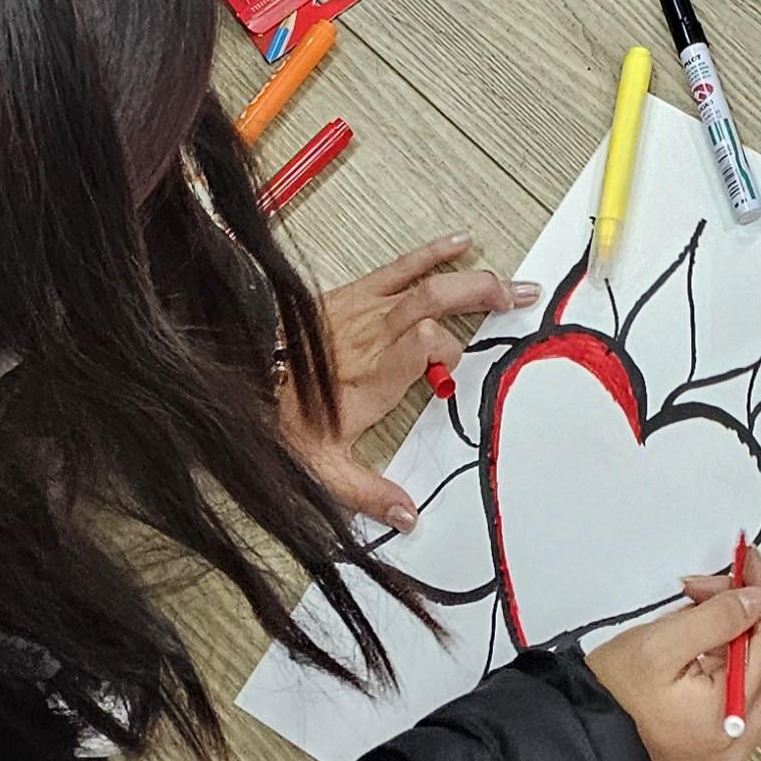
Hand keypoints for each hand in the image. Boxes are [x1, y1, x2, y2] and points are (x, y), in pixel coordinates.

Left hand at [278, 233, 538, 530]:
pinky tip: (460, 242)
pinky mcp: (356, 293)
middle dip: (484, 296)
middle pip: (436, 301)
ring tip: (509, 283)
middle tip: (520, 300)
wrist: (241, 373)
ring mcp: (366, 309)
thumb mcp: (321, 465)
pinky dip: (432, 252)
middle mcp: (375, 336)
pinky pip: (401, 266)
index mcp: (375, 376)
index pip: (425, 346)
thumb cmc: (283, 417)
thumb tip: (408, 517)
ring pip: (427, 283)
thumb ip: (368, 491)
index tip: (453, 368)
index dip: (448, 351)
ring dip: (472, 279)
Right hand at [585, 551, 760, 760]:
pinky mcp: (723, 721)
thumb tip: (760, 598)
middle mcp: (744, 732)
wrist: (585, 733)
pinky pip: (748, 673)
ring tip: (709, 595)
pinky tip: (706, 616)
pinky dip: (736, 638)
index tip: (750, 564)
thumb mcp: (662, 645)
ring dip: (753, 621)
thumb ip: (719, 618)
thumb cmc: (613, 699)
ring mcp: (736, 730)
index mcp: (734, 719)